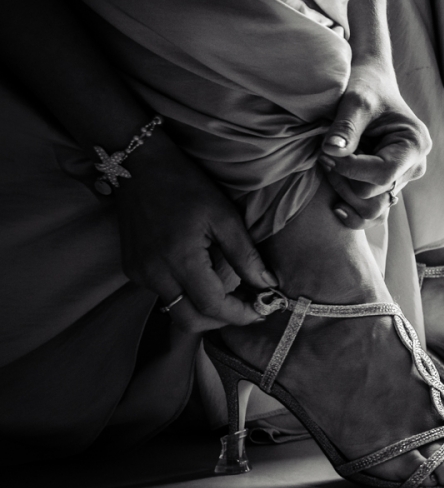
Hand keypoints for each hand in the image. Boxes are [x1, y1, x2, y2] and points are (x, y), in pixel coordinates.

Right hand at [112, 134, 276, 331]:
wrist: (139, 167)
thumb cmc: (186, 185)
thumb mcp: (224, 216)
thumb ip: (245, 255)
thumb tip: (267, 285)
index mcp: (179, 260)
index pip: (212, 306)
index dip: (240, 314)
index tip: (262, 311)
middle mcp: (154, 274)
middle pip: (189, 320)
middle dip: (221, 320)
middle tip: (247, 308)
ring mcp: (139, 274)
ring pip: (175, 309)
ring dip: (204, 309)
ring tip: (230, 293)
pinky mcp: (132, 270)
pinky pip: (162, 295)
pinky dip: (186, 295)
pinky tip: (203, 278)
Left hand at [318, 61, 429, 228]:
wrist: (372, 84)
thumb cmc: (368, 87)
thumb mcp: (356, 100)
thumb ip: (345, 126)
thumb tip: (331, 152)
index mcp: (414, 145)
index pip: (381, 173)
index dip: (349, 169)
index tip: (326, 152)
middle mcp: (415, 167)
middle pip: (375, 193)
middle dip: (343, 179)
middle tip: (323, 155)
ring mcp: (403, 178)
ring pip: (374, 207)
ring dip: (345, 194)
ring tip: (329, 168)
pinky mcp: (390, 184)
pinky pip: (375, 210)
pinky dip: (354, 210)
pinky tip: (336, 206)